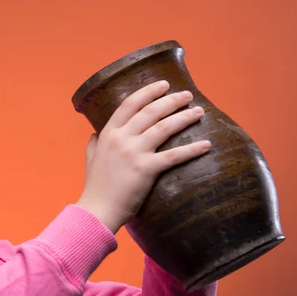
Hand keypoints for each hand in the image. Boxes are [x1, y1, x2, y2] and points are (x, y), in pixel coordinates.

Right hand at [76, 80, 210, 233]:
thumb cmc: (95, 187)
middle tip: (188, 95)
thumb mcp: (90, 159)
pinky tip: (206, 144)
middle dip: (172, 100)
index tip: (164, 84)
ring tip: (199, 112)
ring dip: (185, 117)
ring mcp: (134, 153)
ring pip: (164, 127)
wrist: (97, 210)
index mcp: (108, 134)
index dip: (148, 92)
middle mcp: (121, 139)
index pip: (130, 104)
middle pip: (151, 111)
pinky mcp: (146, 169)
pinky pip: (174, 156)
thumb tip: (94, 134)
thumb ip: (93, 144)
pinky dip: (192, 149)